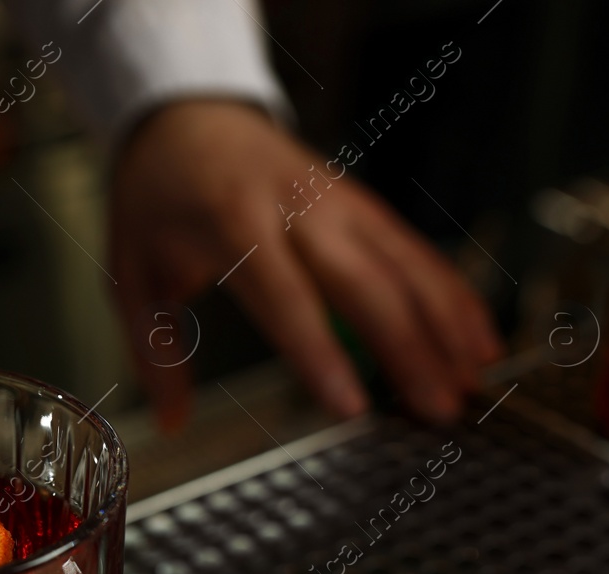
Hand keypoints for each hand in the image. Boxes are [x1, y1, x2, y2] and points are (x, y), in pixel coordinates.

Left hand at [109, 100, 502, 426]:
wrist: (186, 116)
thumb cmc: (157, 199)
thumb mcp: (132, 271)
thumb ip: (155, 349)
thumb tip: (174, 423)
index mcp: (233, 224)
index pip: (285, 296)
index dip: (321, 353)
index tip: (350, 405)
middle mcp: (297, 208)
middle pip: (364, 281)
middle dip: (408, 348)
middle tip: (436, 410)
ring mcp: (337, 201)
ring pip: (405, 262)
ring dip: (444, 325)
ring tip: (470, 384)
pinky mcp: (361, 202)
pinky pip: (415, 248)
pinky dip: (451, 291)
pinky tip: (477, 336)